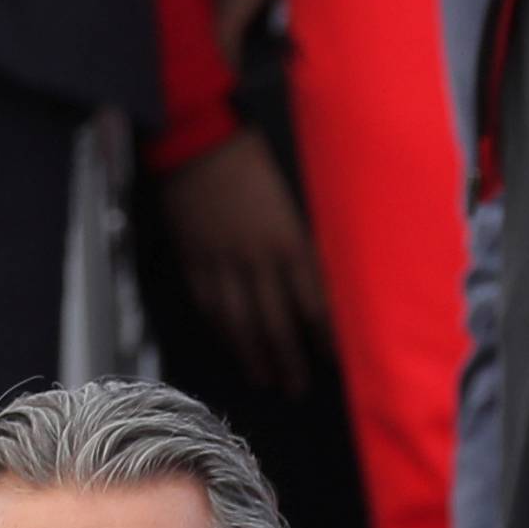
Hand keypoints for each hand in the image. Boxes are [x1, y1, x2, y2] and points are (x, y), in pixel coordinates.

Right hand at [159, 128, 329, 396]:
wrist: (198, 138)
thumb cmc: (252, 164)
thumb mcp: (289, 205)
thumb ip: (300, 248)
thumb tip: (319, 289)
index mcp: (288, 244)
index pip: (314, 305)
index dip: (324, 339)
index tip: (335, 363)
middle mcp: (257, 262)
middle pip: (277, 325)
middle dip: (289, 361)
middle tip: (298, 389)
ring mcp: (222, 265)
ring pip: (241, 324)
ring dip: (254, 357)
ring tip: (265, 380)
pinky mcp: (193, 261)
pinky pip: (209, 307)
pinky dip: (222, 333)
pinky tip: (232, 348)